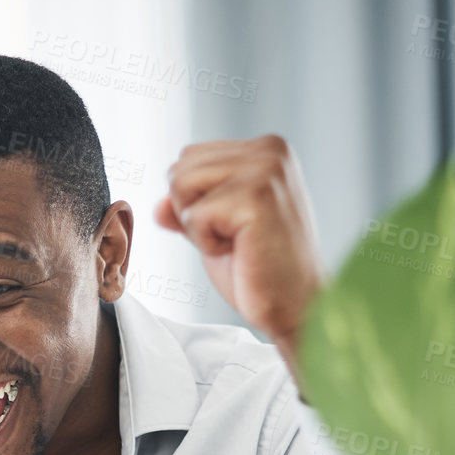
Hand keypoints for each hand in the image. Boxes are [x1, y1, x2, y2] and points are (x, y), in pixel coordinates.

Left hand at [155, 136, 321, 376]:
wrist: (295, 306)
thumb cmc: (261, 271)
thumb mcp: (216, 230)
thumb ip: (189, 208)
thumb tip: (158, 206)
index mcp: (265, 148)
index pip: (189, 157)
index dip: (195, 202)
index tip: (234, 227)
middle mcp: (270, 150)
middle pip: (181, 168)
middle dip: (192, 212)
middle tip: (235, 238)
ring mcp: (266, 170)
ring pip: (181, 185)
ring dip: (199, 227)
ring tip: (237, 242)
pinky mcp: (257, 196)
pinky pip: (194, 216)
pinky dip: (207, 243)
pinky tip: (242, 250)